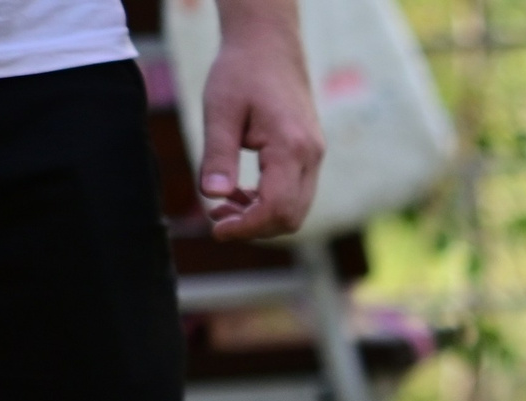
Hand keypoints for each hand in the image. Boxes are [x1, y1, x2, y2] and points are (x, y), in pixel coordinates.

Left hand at [200, 0, 323, 239]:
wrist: (270, 46)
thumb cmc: (241, 72)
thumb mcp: (220, 111)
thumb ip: (217, 155)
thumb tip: (211, 196)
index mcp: (291, 147)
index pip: (276, 207)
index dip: (247, 227)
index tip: (216, 229)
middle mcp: (311, 157)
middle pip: (291, 217)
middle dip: (254, 227)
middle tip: (215, 220)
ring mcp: (314, 157)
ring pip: (295, 209)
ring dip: (260, 217)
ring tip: (222, 207)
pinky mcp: (309, 155)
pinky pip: (295, 193)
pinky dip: (268, 203)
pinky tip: (239, 193)